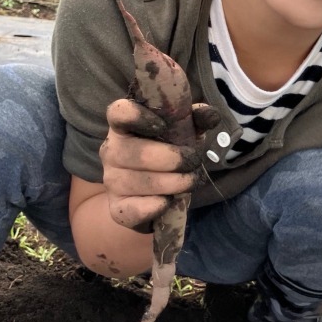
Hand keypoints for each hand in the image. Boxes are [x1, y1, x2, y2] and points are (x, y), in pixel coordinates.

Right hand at [99, 98, 202, 231]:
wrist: (149, 197)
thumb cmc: (165, 157)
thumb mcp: (180, 135)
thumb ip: (194, 121)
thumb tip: (210, 115)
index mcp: (122, 127)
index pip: (118, 112)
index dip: (138, 116)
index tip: (162, 126)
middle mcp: (111, 151)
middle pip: (137, 153)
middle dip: (174, 159)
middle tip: (194, 162)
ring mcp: (111, 180)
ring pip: (141, 182)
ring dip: (174, 183)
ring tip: (190, 182)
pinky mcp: (116, 208)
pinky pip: (134, 209)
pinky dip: (155, 206)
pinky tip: (168, 201)